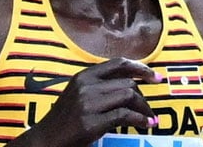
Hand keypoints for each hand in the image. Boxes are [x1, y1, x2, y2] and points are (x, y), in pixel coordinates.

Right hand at [32, 57, 162, 145]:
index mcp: (84, 75)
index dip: (140, 67)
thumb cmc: (65, 119)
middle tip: (149, 109)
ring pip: (129, 96)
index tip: (155, 76)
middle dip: (143, 97)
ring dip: (144, 108)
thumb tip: (130, 85)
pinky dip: (139, 120)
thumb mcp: (79, 94)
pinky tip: (145, 124)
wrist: (46, 139)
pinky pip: (124, 115)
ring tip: (150, 118)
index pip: (118, 63)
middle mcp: (86, 85)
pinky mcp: (91, 122)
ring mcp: (88, 103)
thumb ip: (99, 86)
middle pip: (127, 82)